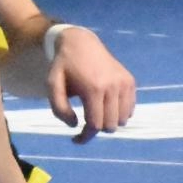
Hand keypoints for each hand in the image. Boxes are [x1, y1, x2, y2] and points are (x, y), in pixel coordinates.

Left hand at [46, 28, 136, 144]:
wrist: (80, 43)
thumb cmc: (64, 66)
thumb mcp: (52, 85)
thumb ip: (59, 108)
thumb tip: (75, 125)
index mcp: (93, 89)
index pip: (95, 125)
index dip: (85, 137)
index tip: (75, 139)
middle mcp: (113, 86)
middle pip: (110, 125)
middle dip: (96, 129)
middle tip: (84, 124)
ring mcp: (124, 83)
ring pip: (122, 120)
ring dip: (108, 122)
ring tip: (95, 113)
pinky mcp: (130, 81)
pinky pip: (130, 109)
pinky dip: (119, 113)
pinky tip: (106, 106)